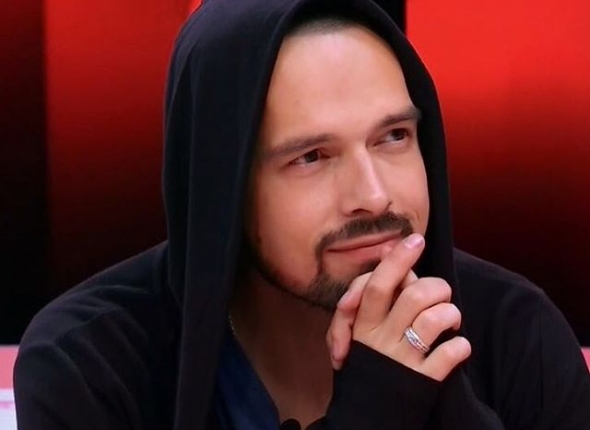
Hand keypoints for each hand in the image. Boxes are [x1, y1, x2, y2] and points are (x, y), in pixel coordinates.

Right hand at [326, 234, 470, 380]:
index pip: (378, 284)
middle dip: (435, 284)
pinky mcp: (422, 381)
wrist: (365, 414)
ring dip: (450, 313)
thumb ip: (372, 297)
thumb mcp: (357, 331)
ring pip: (434, 320)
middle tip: (440, 291)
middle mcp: (381, 339)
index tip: (416, 239)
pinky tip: (457, 347)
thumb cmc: (366, 362)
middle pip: (412, 296)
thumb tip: (389, 256)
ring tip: (450, 320)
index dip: (398, 260)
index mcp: (363, 325)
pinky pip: (449, 356)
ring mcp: (402, 360)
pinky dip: (460, 347)